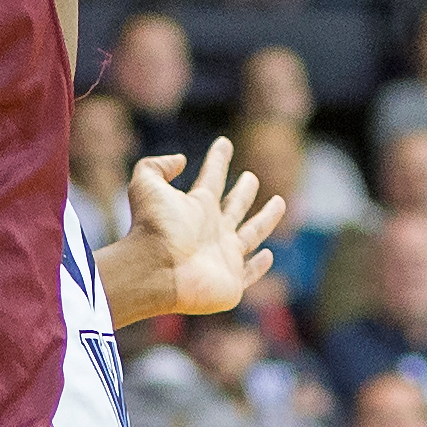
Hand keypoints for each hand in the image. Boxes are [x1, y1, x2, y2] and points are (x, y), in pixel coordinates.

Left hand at [98, 137, 284, 327]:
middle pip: (234, 206)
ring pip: (251, 234)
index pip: (211, 177)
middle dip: (243, 191)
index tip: (223, 142)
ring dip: (266, 219)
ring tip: (279, 201)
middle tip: (251, 176)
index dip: (218, 159)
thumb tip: (180, 160)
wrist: (157, 271)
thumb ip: (157, 165)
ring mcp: (223, 256)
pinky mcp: (231, 283)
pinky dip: (259, 265)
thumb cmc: (153, 228)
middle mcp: (211, 230)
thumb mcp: (146, 184)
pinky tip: (267, 255)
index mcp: (197, 207)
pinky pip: (249, 273)